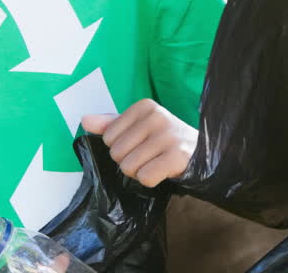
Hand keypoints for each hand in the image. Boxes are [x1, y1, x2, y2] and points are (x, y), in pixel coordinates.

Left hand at [80, 99, 197, 186]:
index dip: (121, 147)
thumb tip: (85, 121)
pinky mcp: (177, 157)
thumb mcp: (139, 127)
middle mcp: (157, 117)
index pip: (108, 137)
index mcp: (145, 106)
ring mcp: (168, 136)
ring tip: (157, 163)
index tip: (142, 144)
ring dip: (140, 172)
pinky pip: (145, 177)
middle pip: (117, 154)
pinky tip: (163, 172)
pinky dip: (151, 181)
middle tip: (150, 156)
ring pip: (129, 167)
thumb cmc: (166, 140)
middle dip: (129, 161)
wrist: (202, 153)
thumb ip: (111, 124)